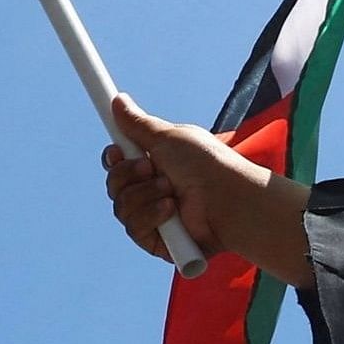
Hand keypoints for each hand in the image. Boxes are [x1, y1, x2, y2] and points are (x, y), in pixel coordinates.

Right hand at [101, 93, 315, 287]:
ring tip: (170, 189)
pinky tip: (171, 209)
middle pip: (115, 186)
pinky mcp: (160, 243)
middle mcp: (153, 192)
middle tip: (150, 166)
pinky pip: (134, 229)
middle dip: (127, 174)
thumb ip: (139, 125)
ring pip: (121, 208)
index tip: (116, 151)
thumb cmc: (206, 164)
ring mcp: (156, 219)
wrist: (229, 198)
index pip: (119, 165)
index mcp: (156, 166)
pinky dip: (149, 215)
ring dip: (142, 194)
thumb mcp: (169, 138)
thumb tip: (118, 100)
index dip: (114, 159)